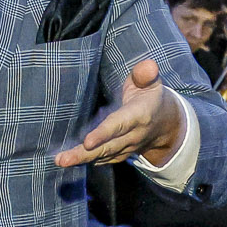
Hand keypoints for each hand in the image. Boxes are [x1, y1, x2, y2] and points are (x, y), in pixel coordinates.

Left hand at [55, 59, 185, 168]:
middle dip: (85, 153)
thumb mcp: (150, 82)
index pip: (119, 125)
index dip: (104, 133)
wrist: (164, 123)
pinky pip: (104, 159)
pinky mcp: (121, 153)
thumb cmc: (149, 96)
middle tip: (63, 159)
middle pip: (108, 146)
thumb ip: (145, 74)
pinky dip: (88, 161)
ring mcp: (127, 147)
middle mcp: (134, 135)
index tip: (87, 141)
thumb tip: (148, 66)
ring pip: (103, 155)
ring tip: (62, 160)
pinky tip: (71, 161)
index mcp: (139, 115)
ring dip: (82, 159)